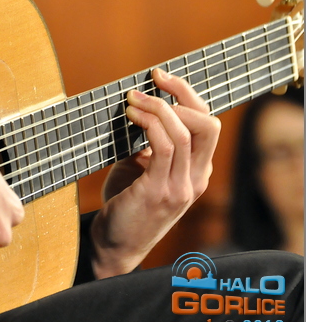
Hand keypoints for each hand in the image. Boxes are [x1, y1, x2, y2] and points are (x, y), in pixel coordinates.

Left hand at [90, 68, 219, 278]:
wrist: (112, 244)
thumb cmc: (125, 202)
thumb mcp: (144, 167)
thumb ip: (151, 142)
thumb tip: (140, 104)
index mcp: (197, 172)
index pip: (208, 123)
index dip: (188, 94)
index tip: (161, 77)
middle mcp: (196, 180)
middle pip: (208, 124)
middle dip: (181, 94)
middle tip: (152, 82)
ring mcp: (180, 188)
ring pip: (184, 133)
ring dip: (156, 107)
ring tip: (132, 100)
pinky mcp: (159, 193)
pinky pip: (164, 148)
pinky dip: (148, 124)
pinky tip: (130, 117)